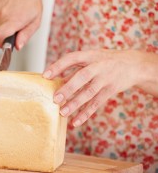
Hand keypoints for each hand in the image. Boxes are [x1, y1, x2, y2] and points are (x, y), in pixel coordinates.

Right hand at [0, 0, 41, 49]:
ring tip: (15, 15)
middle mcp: (2, 15)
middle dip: (7, 34)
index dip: (1, 44)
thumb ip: (25, 35)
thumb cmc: (31, 0)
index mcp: (13, 20)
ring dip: (6, 24)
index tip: (6, 46)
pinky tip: (11, 10)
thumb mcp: (35, 21)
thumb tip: (18, 46)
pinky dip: (3, 16)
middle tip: (17, 27)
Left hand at [43, 50, 157, 126]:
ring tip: (62, 113)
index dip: (58, 66)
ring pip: (89, 93)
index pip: (72, 58)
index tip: (45, 76)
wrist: (133, 65)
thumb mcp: (90, 59)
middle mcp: (99, 66)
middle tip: (55, 99)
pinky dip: (85, 114)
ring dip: (75, 104)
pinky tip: (75, 122)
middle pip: (82, 77)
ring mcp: (106, 79)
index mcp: (90, 55)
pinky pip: (96, 104)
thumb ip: (73, 69)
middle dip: (68, 88)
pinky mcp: (110, 91)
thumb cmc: (103, 61)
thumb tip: (53, 81)